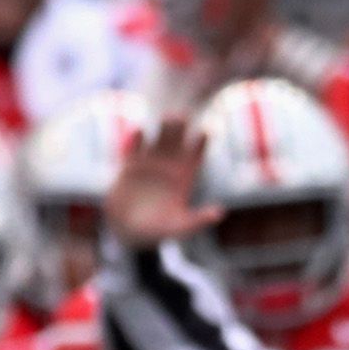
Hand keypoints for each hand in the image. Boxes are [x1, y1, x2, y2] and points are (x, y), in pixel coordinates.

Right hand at [105, 117, 218, 249]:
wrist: (129, 233)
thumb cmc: (159, 231)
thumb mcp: (181, 227)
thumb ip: (198, 220)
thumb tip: (220, 213)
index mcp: (184, 177)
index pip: (195, 155)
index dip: (201, 143)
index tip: (205, 132)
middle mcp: (168, 165)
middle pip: (177, 141)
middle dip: (180, 127)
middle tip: (183, 116)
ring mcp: (149, 163)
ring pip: (157, 139)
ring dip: (162, 127)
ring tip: (168, 117)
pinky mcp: (129, 166)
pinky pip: (134, 148)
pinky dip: (136, 139)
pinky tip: (139, 131)